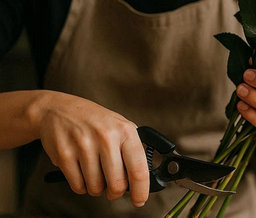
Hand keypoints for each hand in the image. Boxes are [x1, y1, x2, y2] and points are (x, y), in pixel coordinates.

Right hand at [37, 91, 148, 206]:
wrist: (59, 110)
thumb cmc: (94, 120)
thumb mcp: (119, 125)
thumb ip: (131, 148)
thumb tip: (142, 178)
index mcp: (124, 130)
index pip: (138, 168)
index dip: (141, 189)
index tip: (140, 200)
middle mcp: (106, 137)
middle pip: (117, 184)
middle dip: (115, 192)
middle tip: (113, 188)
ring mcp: (84, 146)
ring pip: (96, 188)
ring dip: (97, 187)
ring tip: (95, 170)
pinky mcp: (65, 155)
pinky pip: (78, 187)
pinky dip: (81, 185)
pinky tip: (81, 169)